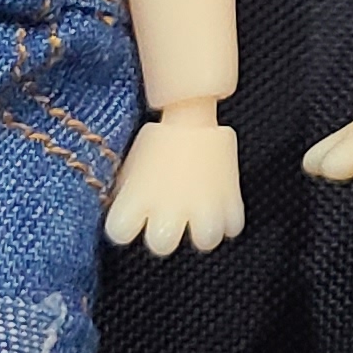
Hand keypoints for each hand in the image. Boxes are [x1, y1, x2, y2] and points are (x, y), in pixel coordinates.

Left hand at [104, 111, 245, 252]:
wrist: (192, 107)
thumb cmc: (159, 139)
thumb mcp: (132, 165)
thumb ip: (128, 195)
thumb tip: (128, 214)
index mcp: (135, 198)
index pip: (119, 232)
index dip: (125, 226)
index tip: (132, 217)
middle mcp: (167, 207)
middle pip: (161, 244)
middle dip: (164, 236)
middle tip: (170, 220)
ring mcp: (202, 205)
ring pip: (205, 240)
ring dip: (203, 232)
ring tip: (201, 218)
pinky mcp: (231, 198)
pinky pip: (233, 226)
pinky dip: (228, 220)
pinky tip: (220, 208)